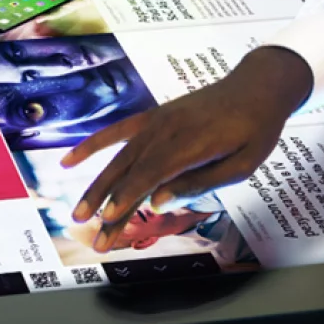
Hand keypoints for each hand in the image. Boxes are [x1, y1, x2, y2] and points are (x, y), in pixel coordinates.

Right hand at [61, 48, 313, 252]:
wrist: (255, 87)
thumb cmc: (255, 130)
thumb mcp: (242, 165)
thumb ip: (200, 183)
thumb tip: (158, 203)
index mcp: (191, 144)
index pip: (151, 174)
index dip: (128, 197)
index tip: (109, 219)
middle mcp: (165, 132)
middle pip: (130, 173)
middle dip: (108, 205)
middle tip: (94, 237)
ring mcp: (154, 123)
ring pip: (118, 159)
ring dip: (97, 187)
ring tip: (79, 214)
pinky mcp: (151, 118)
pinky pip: (115, 132)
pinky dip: (91, 146)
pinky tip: (69, 161)